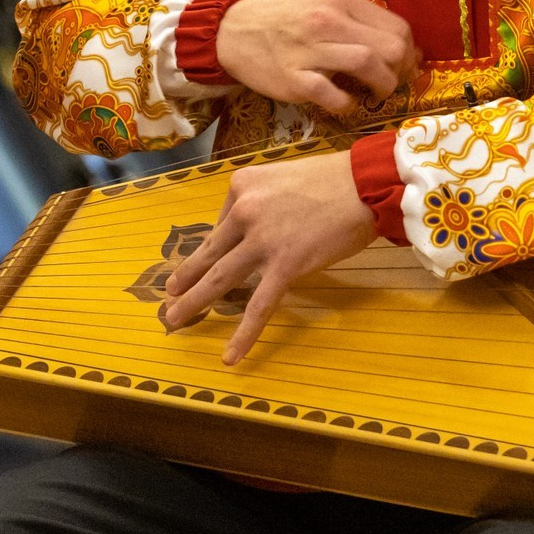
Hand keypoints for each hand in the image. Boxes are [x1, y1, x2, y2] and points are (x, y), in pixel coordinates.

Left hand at [158, 150, 378, 364]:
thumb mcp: (281, 178)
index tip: (219, 260)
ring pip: (220, 279)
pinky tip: (231, 355)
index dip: (221, 246)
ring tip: (174, 319)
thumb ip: (260, 202)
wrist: (365, 184)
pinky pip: (259, 306)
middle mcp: (242, 212)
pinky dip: (244, 334)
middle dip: (185, 278)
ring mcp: (261, 241)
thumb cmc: (333, 180)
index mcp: (240, 187)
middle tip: (168, 295)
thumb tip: (252, 231)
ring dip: (194, 302)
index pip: (221, 224)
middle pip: (208, 253)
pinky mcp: (285, 266)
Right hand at [213, 0, 417, 114]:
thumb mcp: (323, 5)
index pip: (397, 27)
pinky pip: (334, 96)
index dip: (410, 52)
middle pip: (390, 47)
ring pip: (368, 65)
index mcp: (341, 1)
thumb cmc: (285, 20)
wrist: (233, 31)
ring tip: (374, 93)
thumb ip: (359, 21)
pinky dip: (347, 104)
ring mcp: (310, 50)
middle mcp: (328, 21)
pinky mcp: (295, 79)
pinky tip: (344, 102)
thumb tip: (403, 48)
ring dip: (382, 87)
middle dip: (401, 71)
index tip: (404, 66)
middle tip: (392, 82)